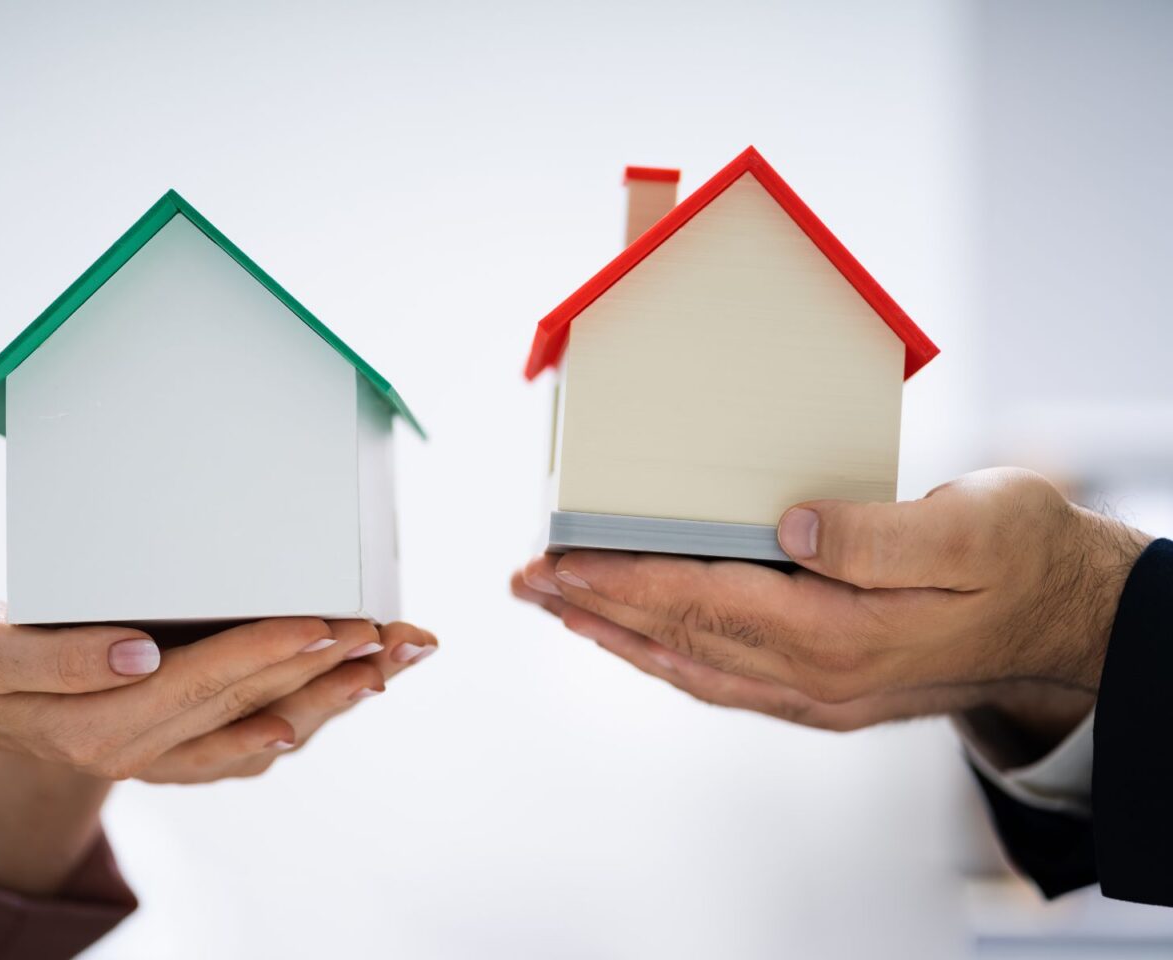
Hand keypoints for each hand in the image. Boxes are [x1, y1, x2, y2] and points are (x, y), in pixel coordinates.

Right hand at [0, 620, 436, 894]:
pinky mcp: (166, 749)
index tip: (328, 623)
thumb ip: (58, 656)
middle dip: (330, 669)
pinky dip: (298, 720)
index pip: (204, 681)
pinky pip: (244, 747)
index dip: (269, 649)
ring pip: (261, 728)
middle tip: (395, 635)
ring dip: (334, 695)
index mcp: (98, 725)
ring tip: (393, 660)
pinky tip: (340, 699)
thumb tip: (141, 656)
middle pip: (251, 707)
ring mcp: (156, 756)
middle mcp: (137, 750)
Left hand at [514, 468, 1148, 713]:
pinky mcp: (825, 694)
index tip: (561, 559)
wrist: (1067, 622)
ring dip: (618, 635)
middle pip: (681, 637)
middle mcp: (820, 676)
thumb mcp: (973, 524)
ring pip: (692, 665)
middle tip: (527, 579)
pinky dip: (668, 657)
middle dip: (596, 606)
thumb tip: (793, 526)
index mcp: (846, 633)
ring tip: (560, 604)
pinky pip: (724, 679)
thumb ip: (879, 533)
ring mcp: (819, 695)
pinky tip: (641, 640)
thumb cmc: (1023, 556)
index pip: (706, 600)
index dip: (626, 578)